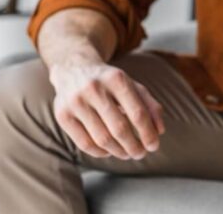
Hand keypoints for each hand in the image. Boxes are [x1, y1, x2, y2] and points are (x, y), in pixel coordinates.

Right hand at [49, 56, 164, 159]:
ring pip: (101, 138)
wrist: (74, 68)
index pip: (137, 113)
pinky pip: (84, 143)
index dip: (148, 133)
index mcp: (116, 78)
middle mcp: (94, 88)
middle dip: (134, 146)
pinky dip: (99, 152)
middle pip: (119, 128)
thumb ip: (150, 105)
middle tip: (140, 154)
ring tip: (127, 154)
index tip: (154, 146)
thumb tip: (160, 131)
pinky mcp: (62, 114)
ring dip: (118, 152)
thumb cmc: (110, 82)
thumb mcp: (133, 85)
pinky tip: (109, 152)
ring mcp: (76, 102)